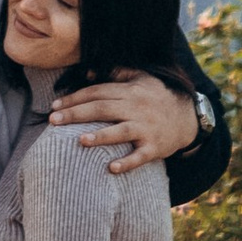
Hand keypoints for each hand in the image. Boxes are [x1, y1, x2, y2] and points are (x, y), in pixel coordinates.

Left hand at [51, 71, 199, 172]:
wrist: (188, 117)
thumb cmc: (158, 97)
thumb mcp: (141, 78)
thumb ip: (116, 73)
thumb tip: (86, 72)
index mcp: (130, 91)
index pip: (97, 92)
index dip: (75, 98)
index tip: (54, 105)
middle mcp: (137, 108)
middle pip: (103, 109)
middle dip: (76, 114)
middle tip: (53, 120)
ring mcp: (146, 129)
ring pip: (121, 131)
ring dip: (100, 136)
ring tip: (80, 140)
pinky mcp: (155, 147)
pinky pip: (140, 156)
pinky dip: (126, 162)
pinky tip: (111, 168)